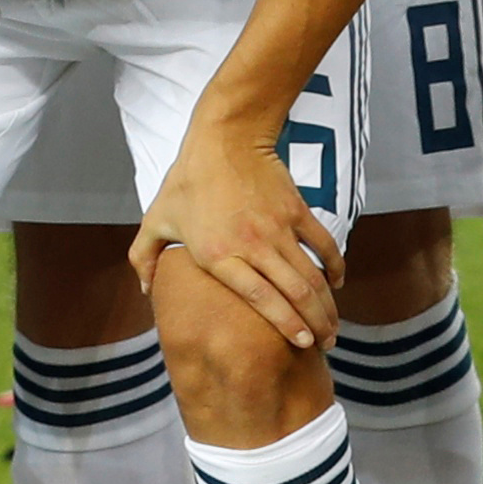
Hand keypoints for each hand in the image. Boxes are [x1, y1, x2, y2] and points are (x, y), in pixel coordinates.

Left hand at [129, 122, 344, 350]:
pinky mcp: (297, 211)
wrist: (224, 138)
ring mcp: (278, 228)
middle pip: (295, 293)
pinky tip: (337, 284)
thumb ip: (145, 257)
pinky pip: (323, 245)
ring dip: (327, 305)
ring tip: (332, 327)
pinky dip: (335, 267)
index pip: (259, 298)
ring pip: (312, 275)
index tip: (301, 344)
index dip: (285, 324)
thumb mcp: (156, 218)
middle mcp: (253, 245)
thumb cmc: (187, 180)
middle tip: (325, 346)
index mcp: (218, 254)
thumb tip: (145, 290)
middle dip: (316, 325)